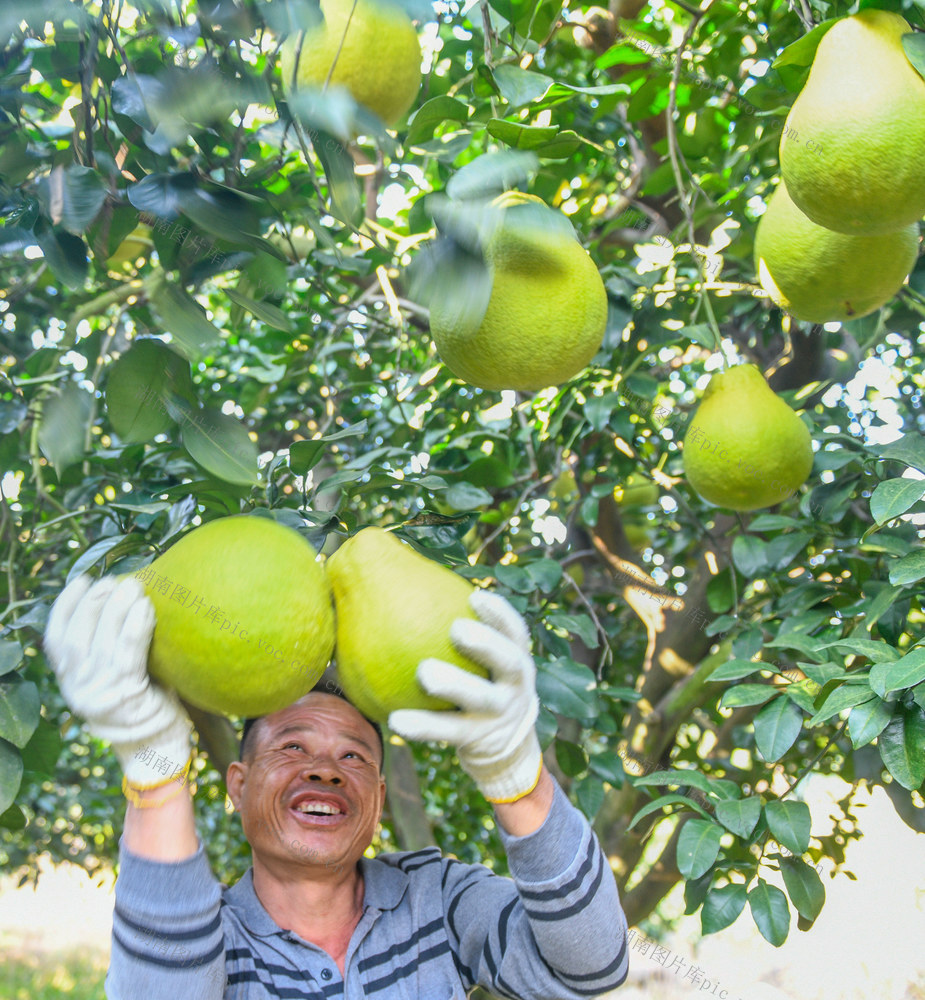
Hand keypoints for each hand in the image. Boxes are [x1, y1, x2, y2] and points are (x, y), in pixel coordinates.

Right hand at [44, 575, 191, 787]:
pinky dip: (136, 628)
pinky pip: (129, 655)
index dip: (65, 606)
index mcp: (70, 680)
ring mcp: (100, 694)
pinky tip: (146, 608)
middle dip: (95, 602)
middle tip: (113, 580)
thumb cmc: (142, 698)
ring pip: (103, 643)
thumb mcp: (112, 675)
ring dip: (118, 609)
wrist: (157, 743)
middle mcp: (78, 688)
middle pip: (79, 637)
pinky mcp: (126, 696)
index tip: (82, 581)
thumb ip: (106, 647)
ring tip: (134, 586)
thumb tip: (118, 596)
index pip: (56, 639)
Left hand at [389, 590, 542, 803]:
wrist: (507, 749)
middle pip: (508, 661)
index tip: (475, 597)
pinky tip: (396, 720)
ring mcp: (499, 714)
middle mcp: (516, 685)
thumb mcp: (486, 665)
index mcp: (516, 659)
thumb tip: (411, 592)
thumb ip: (460, 639)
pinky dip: (424, 726)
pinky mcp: (478, 739)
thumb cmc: (482, 687)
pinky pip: (448, 731)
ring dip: (455, 684)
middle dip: (486, 643)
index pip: (515, 631)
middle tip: (457, 628)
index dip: (500, 613)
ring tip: (425, 673)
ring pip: (481, 698)